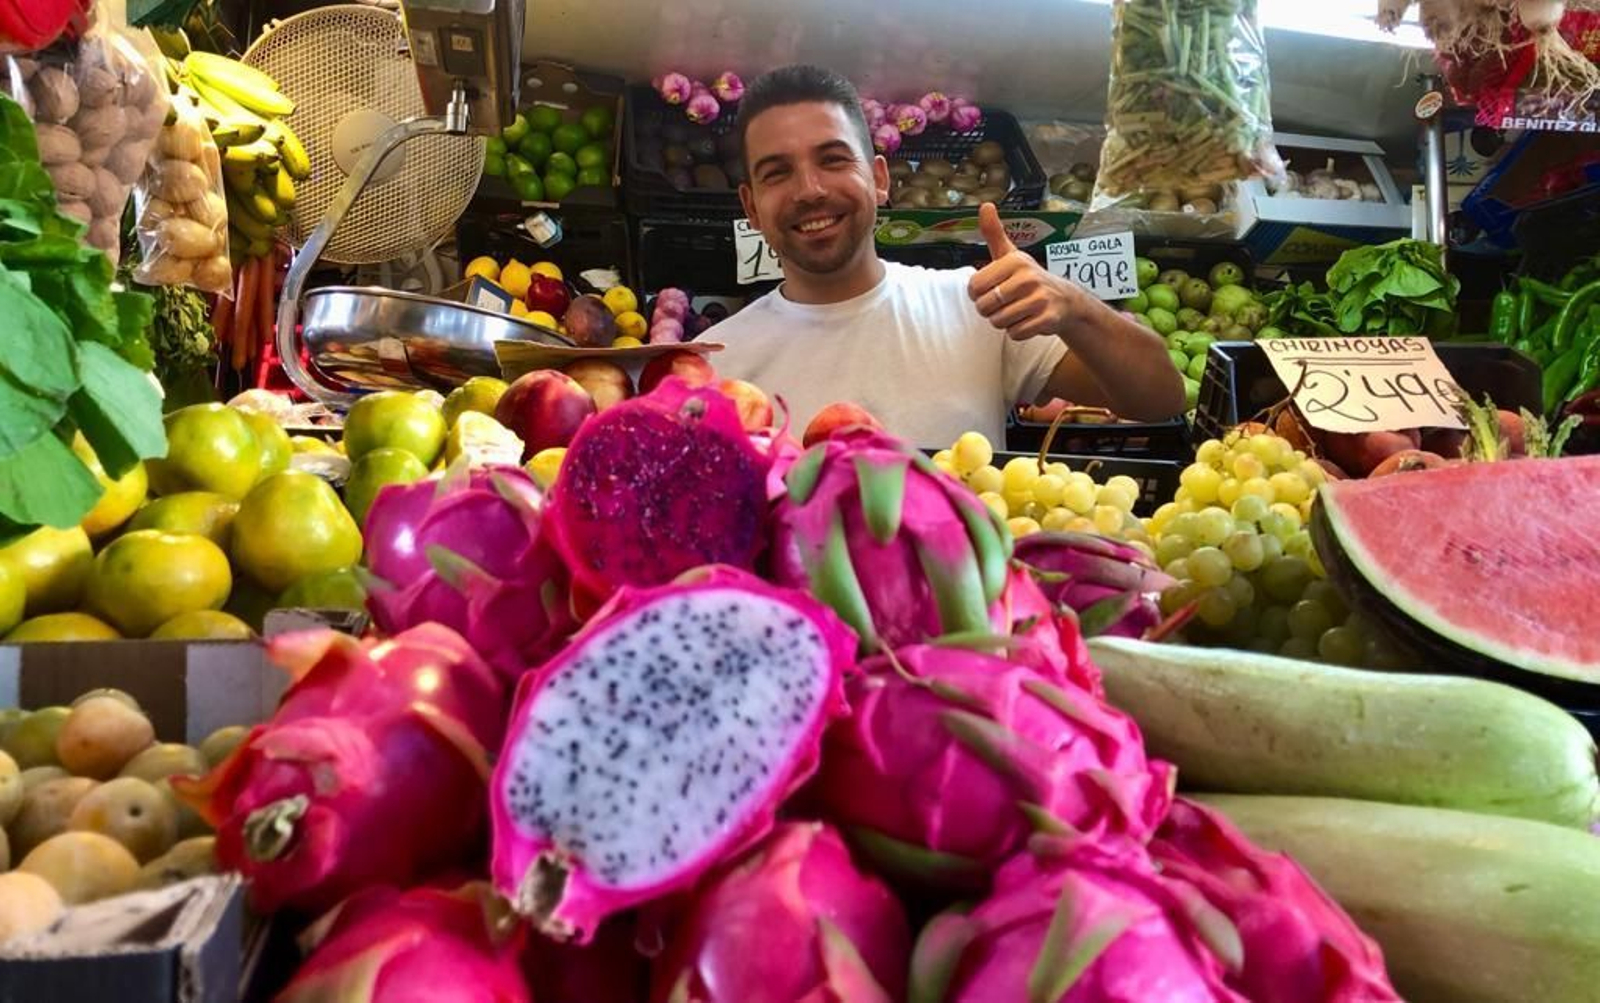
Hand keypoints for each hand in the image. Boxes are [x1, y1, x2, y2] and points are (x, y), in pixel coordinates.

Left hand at [967, 202, 1081, 340]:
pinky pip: (1015, 333)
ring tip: (1017, 310)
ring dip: (1004, 322)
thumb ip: (994, 233)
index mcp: (1014, 261)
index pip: (974, 287)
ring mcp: (1039, 298)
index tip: (991, 290)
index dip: (977, 294)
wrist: (1065, 300)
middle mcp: (1027, 277)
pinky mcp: (1047, 318)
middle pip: (985, 307)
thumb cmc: (1028, 277)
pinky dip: (1017, 331)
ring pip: (999, 322)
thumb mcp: (1010, 254)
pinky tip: (1028, 320)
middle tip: (1005, 303)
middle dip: (990, 310)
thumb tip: (985, 205)